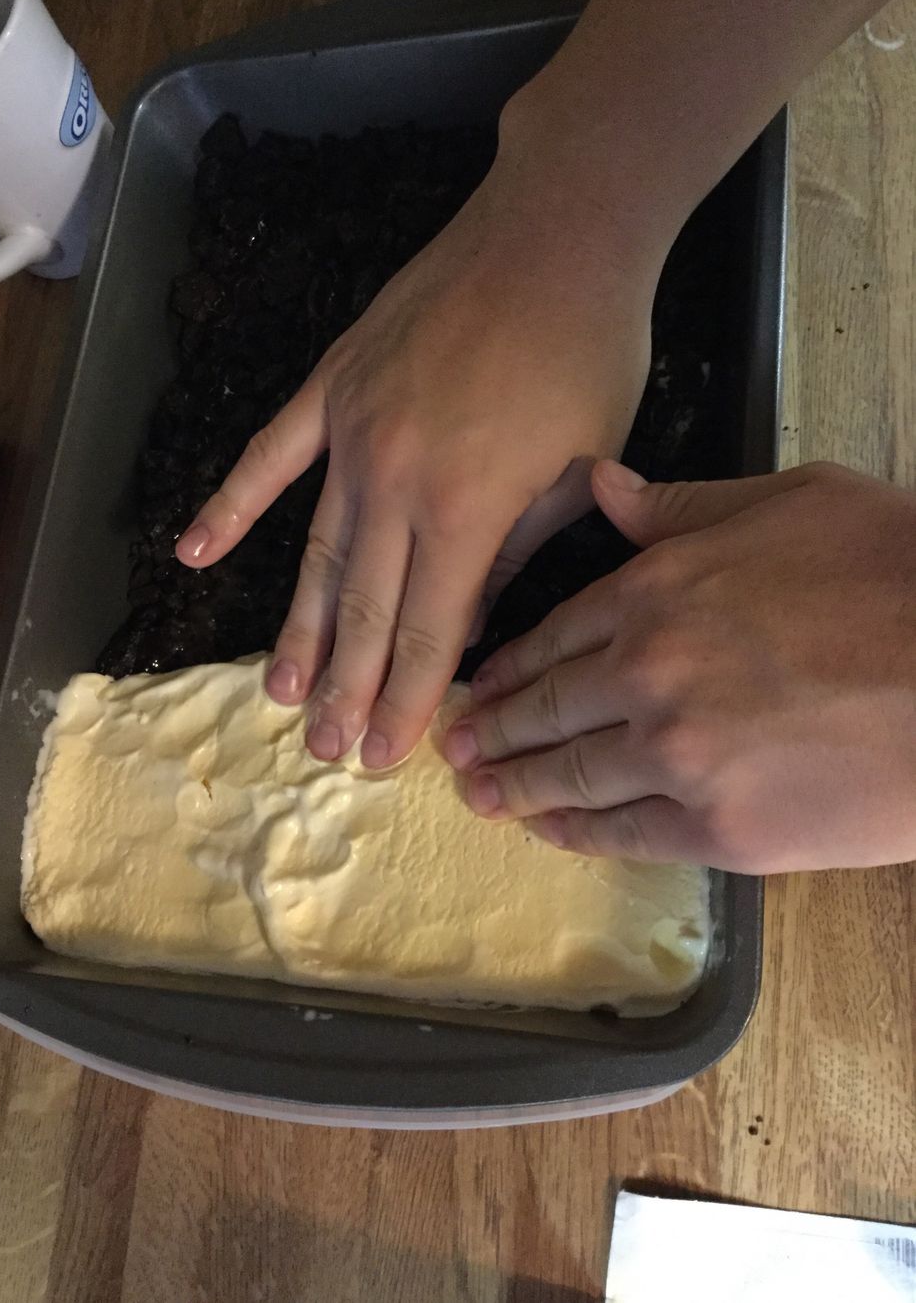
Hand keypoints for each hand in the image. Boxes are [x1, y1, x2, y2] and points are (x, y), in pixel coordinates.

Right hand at [175, 140, 659, 766]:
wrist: (556, 232)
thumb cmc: (591, 353)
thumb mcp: (578, 470)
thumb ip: (509, 555)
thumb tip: (457, 624)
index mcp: (467, 508)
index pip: (427, 630)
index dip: (405, 698)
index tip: (383, 755)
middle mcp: (395, 479)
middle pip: (363, 605)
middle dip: (348, 687)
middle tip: (327, 749)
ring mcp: (352, 430)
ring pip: (317, 550)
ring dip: (298, 627)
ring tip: (280, 692)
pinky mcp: (332, 386)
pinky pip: (269, 456)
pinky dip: (231, 507)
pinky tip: (196, 555)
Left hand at [446, 459, 915, 872]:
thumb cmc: (897, 571)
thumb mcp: (792, 501)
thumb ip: (682, 507)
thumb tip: (602, 488)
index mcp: (659, 593)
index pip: (553, 637)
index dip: (507, 668)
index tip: (476, 688)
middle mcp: (649, 675)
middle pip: (545, 709)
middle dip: (491, 730)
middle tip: (453, 748)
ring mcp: (679, 757)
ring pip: (570, 776)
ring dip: (514, 787)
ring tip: (477, 794)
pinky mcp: (722, 830)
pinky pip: (624, 835)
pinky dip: (576, 833)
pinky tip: (548, 831)